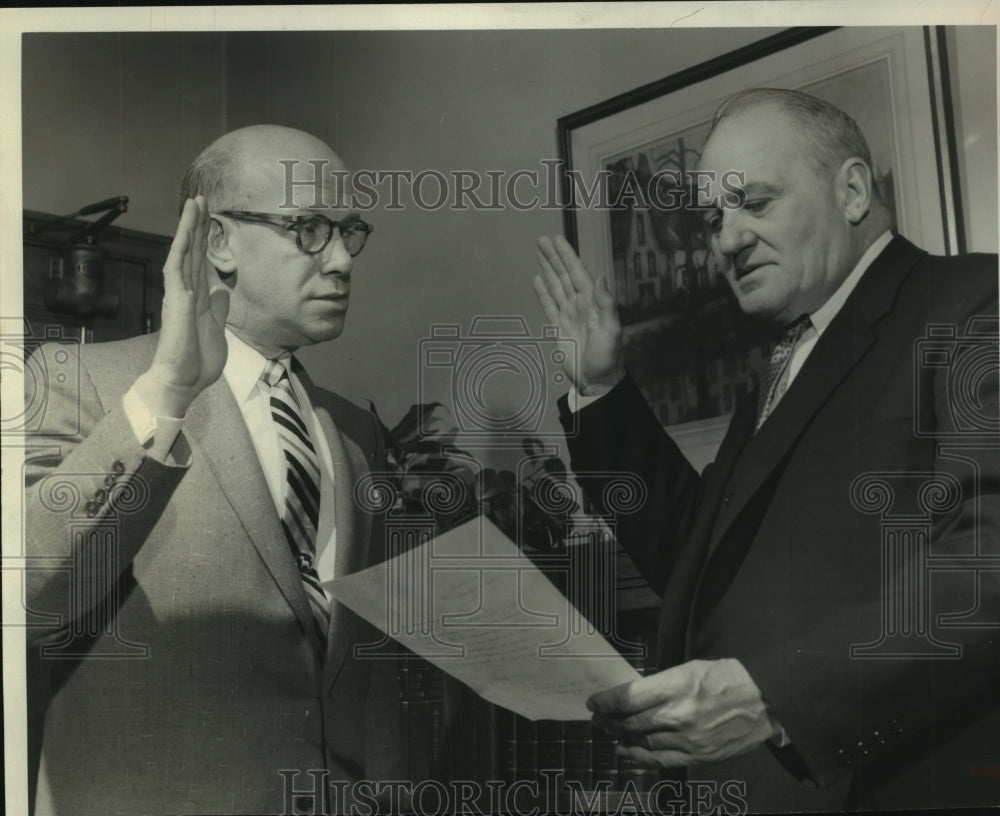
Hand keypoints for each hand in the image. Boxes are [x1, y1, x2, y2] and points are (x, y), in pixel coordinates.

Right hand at [134, 196, 229, 417]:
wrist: (182, 382)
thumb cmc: (196, 362)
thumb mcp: (217, 330)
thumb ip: (218, 310)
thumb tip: (222, 292)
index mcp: (198, 299)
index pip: (202, 262)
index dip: (205, 240)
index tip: (208, 218)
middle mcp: (187, 292)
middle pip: (193, 251)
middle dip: (197, 224)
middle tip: (200, 198)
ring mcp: (179, 294)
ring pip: (184, 252)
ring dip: (189, 227)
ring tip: (194, 202)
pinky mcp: (176, 299)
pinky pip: (177, 266)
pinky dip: (181, 245)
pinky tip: (186, 228)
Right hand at [533, 235, 623, 395]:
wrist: (597, 380)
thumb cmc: (608, 358)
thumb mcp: (612, 331)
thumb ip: (606, 304)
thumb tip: (599, 278)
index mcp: (592, 303)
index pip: (577, 273)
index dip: (567, 256)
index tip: (558, 240)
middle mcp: (580, 305)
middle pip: (564, 275)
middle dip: (554, 257)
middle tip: (543, 240)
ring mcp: (569, 315)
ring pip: (556, 286)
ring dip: (548, 269)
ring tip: (539, 253)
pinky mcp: (559, 328)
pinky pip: (549, 305)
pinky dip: (543, 292)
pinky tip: (538, 280)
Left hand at [588, 659, 780, 768]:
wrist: (765, 701)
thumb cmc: (728, 678)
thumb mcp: (690, 668)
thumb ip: (661, 684)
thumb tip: (634, 695)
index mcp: (677, 685)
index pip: (629, 697)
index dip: (607, 701)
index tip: (595, 701)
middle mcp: (680, 714)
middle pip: (632, 722)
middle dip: (610, 720)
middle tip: (598, 717)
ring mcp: (690, 739)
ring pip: (644, 741)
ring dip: (622, 736)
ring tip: (610, 731)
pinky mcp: (699, 756)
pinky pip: (662, 759)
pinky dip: (640, 756)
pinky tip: (627, 751)